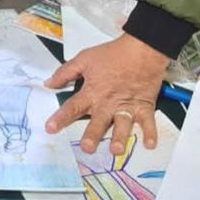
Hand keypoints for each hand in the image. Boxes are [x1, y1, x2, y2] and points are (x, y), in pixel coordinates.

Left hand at [44, 33, 168, 154]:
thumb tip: (48, 84)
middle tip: (87, 148)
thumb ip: (65, 73)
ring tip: (116, 150)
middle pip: (98, 122)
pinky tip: (150, 145)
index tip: (50, 129)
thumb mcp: (84, 59)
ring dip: (120, 138)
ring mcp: (128, 106)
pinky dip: (151, 133)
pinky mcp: (145, 106)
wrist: (142, 48)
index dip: (60, 118)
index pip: (73, 107)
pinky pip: (149, 122)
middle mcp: (108, 103)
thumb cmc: (112, 54)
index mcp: (92, 92)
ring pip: (123, 125)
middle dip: (92, 135)